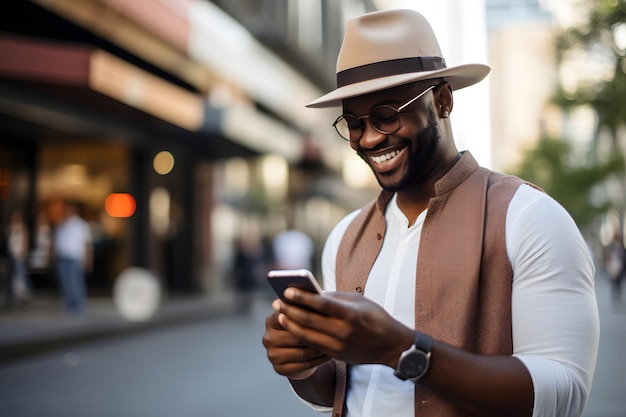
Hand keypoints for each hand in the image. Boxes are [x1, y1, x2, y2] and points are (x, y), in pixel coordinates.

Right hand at [262, 307, 330, 379]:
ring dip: (319, 348)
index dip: (303, 314)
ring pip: (301, 352)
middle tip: (333, 331)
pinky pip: (302, 366)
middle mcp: (268, 338)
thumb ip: (306, 306)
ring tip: (335, 343)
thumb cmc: (305, 327)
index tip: (322, 312)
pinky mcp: (279, 369)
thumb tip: (318, 295)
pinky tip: (329, 355)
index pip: (285, 316)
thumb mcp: (304, 315)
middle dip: (315, 333)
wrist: (300, 353)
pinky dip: (318, 361)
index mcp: (271, 320)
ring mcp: (272, 355)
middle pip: (295, 336)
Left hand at [275, 289, 413, 367]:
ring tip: (280, 315)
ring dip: (290, 324)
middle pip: (309, 320)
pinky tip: (291, 327)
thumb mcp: (359, 301)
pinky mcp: (336, 355)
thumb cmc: (375, 317)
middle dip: (290, 310)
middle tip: (276, 302)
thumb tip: (311, 294)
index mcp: (351, 314)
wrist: (392, 346)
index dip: (302, 297)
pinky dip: (300, 335)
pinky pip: (313, 345)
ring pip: (307, 335)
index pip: (321, 304)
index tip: (286, 290)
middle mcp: (344, 331)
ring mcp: (339, 345)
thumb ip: (335, 298)